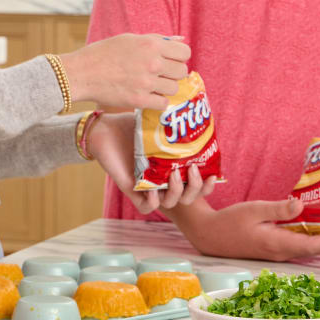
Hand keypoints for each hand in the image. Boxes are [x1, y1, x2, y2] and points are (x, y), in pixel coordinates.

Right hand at [59, 34, 189, 109]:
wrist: (81, 73)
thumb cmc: (103, 54)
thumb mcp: (129, 39)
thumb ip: (157, 39)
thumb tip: (180, 39)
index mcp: (151, 44)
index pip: (184, 52)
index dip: (179, 57)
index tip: (171, 60)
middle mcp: (152, 63)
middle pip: (182, 71)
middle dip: (173, 73)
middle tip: (160, 74)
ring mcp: (146, 83)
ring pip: (174, 88)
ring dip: (166, 88)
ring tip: (152, 85)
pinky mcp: (139, 100)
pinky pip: (163, 103)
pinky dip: (158, 101)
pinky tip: (148, 96)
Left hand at [88, 112, 216, 213]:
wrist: (105, 128)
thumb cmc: (131, 126)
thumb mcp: (159, 124)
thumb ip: (176, 124)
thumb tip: (196, 112)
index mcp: (173, 169)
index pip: (197, 186)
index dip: (208, 186)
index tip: (214, 174)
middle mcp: (163, 180)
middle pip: (188, 198)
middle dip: (195, 189)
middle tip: (192, 169)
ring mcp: (148, 186)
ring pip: (170, 204)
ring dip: (177, 193)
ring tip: (173, 174)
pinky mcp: (131, 189)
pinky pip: (146, 207)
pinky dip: (153, 203)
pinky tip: (153, 190)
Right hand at [178, 198, 319, 260]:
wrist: (208, 235)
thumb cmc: (229, 221)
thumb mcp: (253, 209)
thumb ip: (278, 209)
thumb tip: (302, 205)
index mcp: (277, 243)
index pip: (313, 246)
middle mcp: (279, 252)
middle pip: (313, 250)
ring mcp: (275, 253)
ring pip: (306, 249)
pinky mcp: (271, 250)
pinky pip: (296, 246)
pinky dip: (308, 237)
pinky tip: (311, 225)